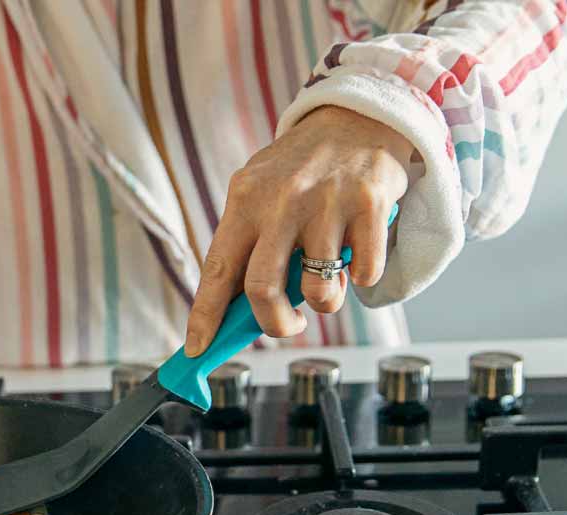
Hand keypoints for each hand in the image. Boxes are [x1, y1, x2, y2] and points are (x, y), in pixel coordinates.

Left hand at [185, 106, 413, 354]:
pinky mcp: (370, 206)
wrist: (359, 114)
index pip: (217, 270)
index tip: (196, 349)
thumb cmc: (303, 167)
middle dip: (274, 324)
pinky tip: (358, 252)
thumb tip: (234, 310)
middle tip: (287, 324)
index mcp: (245, 201)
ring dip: (325, 302)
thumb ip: (249, 243)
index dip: (204, 316)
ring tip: (328, 280)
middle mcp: (282, 201)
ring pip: (319, 291)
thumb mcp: (262, 192)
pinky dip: (363, 278)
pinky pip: (365, 274)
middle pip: (262, 290)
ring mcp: (327, 203)